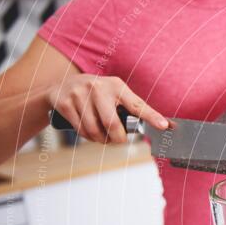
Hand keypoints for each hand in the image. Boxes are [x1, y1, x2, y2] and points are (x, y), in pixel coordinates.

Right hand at [46, 74, 167, 142]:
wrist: (62, 84)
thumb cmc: (98, 94)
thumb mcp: (115, 93)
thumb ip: (134, 108)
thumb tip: (163, 124)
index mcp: (116, 86)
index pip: (137, 104)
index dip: (151, 116)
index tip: (163, 125)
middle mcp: (98, 88)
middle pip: (112, 125)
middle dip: (117, 139)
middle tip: (118, 141)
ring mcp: (80, 94)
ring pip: (95, 131)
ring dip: (101, 140)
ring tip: (103, 136)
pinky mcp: (65, 103)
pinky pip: (81, 131)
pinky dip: (88, 137)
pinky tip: (89, 131)